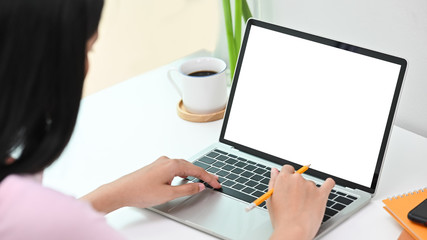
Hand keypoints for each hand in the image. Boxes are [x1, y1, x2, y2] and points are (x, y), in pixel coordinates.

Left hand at [81, 156, 220, 212]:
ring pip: (183, 167)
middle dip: (204, 175)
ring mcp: (161, 163)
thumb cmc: (140, 191)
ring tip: (203, 181)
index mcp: (172, 165)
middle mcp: (167, 160)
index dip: (209, 178)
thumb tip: (199, 186)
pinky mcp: (156, 167)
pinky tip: (184, 178)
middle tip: (214, 182)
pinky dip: (183, 173)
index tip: (217, 184)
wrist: (121, 190)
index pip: (197, 171)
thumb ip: (187, 190)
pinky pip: (175, 168)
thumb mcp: (168, 194)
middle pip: (191, 166)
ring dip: (193, 174)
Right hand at [267, 165, 334, 239]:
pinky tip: (327, 184)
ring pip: (311, 184)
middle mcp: (297, 179)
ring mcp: (310, 186)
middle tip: (294, 200)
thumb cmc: (281, 218)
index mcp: (284, 178)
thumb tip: (274, 171)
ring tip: (304, 206)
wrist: (293, 231)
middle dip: (297, 186)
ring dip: (309, 191)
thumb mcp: (271, 198)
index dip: (287, 177)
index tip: (288, 184)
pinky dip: (328, 184)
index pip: (287, 169)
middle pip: (299, 176)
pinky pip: (328, 184)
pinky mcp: (322, 194)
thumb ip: (273, 182)